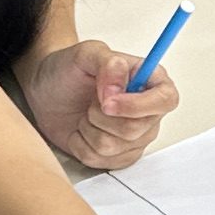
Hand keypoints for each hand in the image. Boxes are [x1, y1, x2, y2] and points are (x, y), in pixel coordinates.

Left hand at [20, 39, 178, 169]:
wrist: (49, 92)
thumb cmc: (70, 71)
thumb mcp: (86, 54)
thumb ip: (108, 63)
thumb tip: (119, 88)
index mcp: (151, 81)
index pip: (165, 100)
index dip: (137, 106)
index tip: (107, 102)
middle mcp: (149, 112)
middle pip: (135, 129)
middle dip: (100, 116)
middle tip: (91, 101)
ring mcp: (137, 137)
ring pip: (114, 147)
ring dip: (89, 129)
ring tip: (86, 114)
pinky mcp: (119, 156)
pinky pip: (101, 161)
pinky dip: (82, 145)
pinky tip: (81, 130)